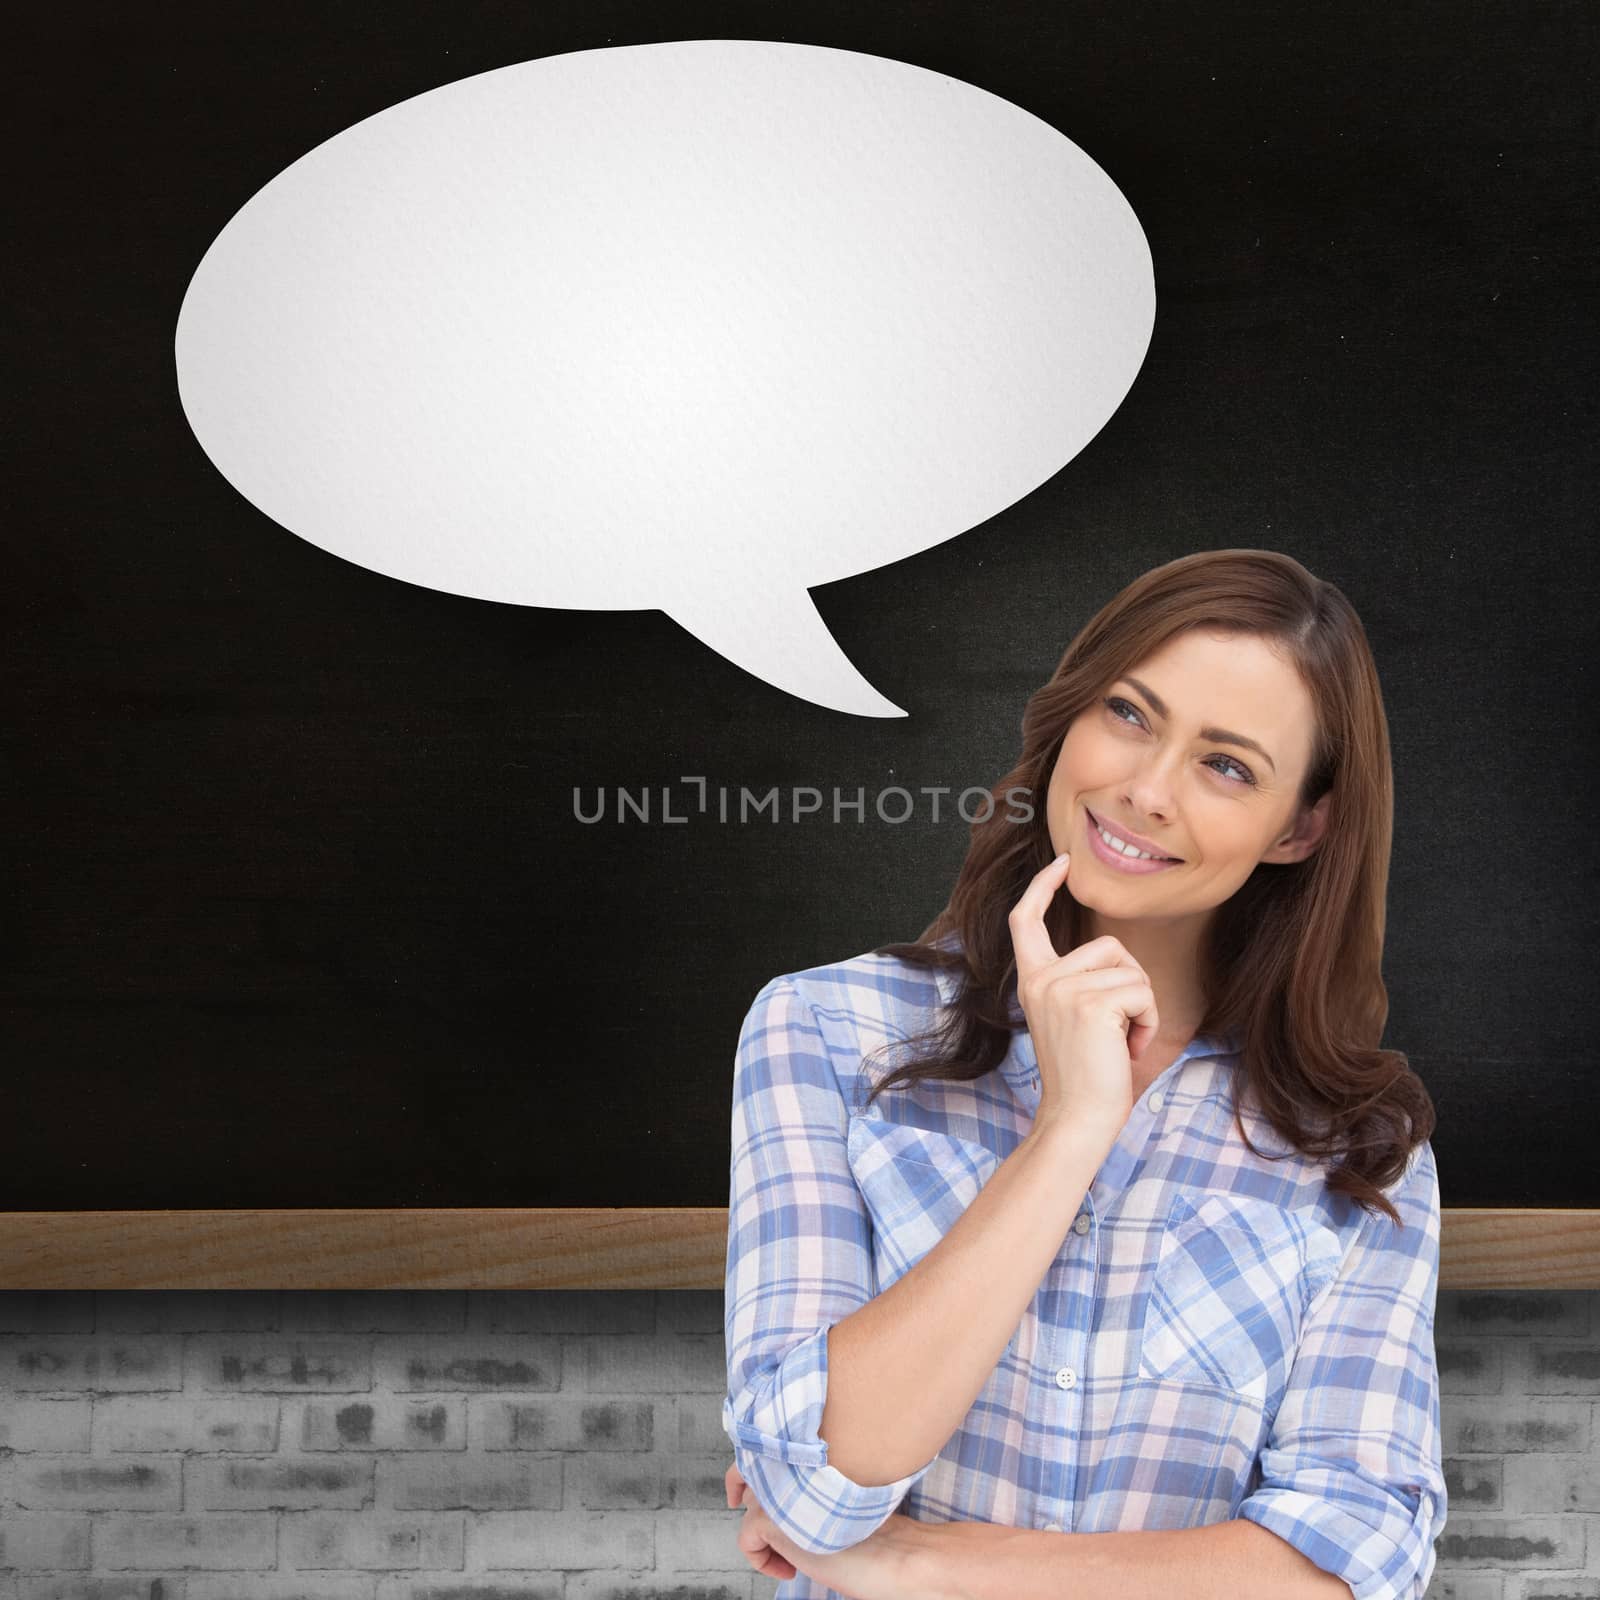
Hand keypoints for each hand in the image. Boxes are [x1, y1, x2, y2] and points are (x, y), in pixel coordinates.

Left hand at [725, 1461, 943, 1599]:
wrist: (894, 1553)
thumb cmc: (879, 1527)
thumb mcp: (840, 1490)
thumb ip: (813, 1475)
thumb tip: (782, 1487)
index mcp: (811, 1451)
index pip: (767, 1445)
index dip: (761, 1470)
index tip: (762, 1492)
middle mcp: (788, 1462)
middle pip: (750, 1472)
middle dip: (756, 1498)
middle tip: (775, 1526)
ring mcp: (777, 1487)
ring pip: (749, 1506)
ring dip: (765, 1531)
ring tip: (792, 1551)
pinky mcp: (770, 1519)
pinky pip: (746, 1541)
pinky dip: (763, 1561)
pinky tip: (791, 1570)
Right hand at [1009, 852, 1158, 1136]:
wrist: (1077, 1119)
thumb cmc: (1084, 1077)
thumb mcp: (1070, 1019)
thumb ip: (1077, 983)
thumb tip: (1112, 952)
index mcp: (1032, 981)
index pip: (1026, 921)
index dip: (1042, 887)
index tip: (1062, 863)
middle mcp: (1041, 979)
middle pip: (1108, 945)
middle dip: (1131, 983)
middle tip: (1118, 1030)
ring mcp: (1063, 989)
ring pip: (1130, 969)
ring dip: (1142, 1006)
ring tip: (1123, 1042)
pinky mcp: (1091, 1003)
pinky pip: (1141, 992)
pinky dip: (1148, 1021)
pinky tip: (1130, 1049)